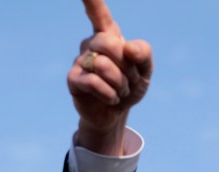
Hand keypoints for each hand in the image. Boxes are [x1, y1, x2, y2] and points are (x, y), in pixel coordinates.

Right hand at [67, 0, 152, 154]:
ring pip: (104, 66)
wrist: (116, 113)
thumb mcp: (145, 70)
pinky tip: (111, 99)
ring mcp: (80, 61)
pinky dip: (109, 94)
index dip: (90, 0)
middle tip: (129, 81)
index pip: (98, 12)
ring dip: (120, 84)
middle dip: (127, 67)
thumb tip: (128, 47)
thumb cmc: (130, 86)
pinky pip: (94, 82)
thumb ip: (143, 53)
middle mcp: (91, 44)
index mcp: (108, 35)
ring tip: (119, 92)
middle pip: (110, 43)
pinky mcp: (73, 79)